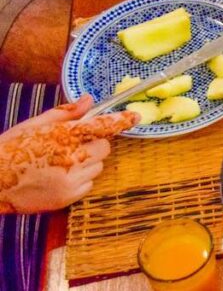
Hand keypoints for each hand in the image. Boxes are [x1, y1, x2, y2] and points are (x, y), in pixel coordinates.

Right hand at [0, 95, 137, 213]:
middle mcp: (71, 157)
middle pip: (104, 148)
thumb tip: (89, 100)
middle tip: (74, 145)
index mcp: (63, 135)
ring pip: (97, 167)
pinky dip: (80, 180)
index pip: (101, 125)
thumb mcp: (35, 124)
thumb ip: (65, 113)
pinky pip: (88, 185)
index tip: (135, 116)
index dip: (121, 120)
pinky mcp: (67, 197)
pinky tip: (58, 177)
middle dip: (94, 144)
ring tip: (60, 163)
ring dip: (87, 162)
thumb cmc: (11, 147)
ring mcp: (70, 180)